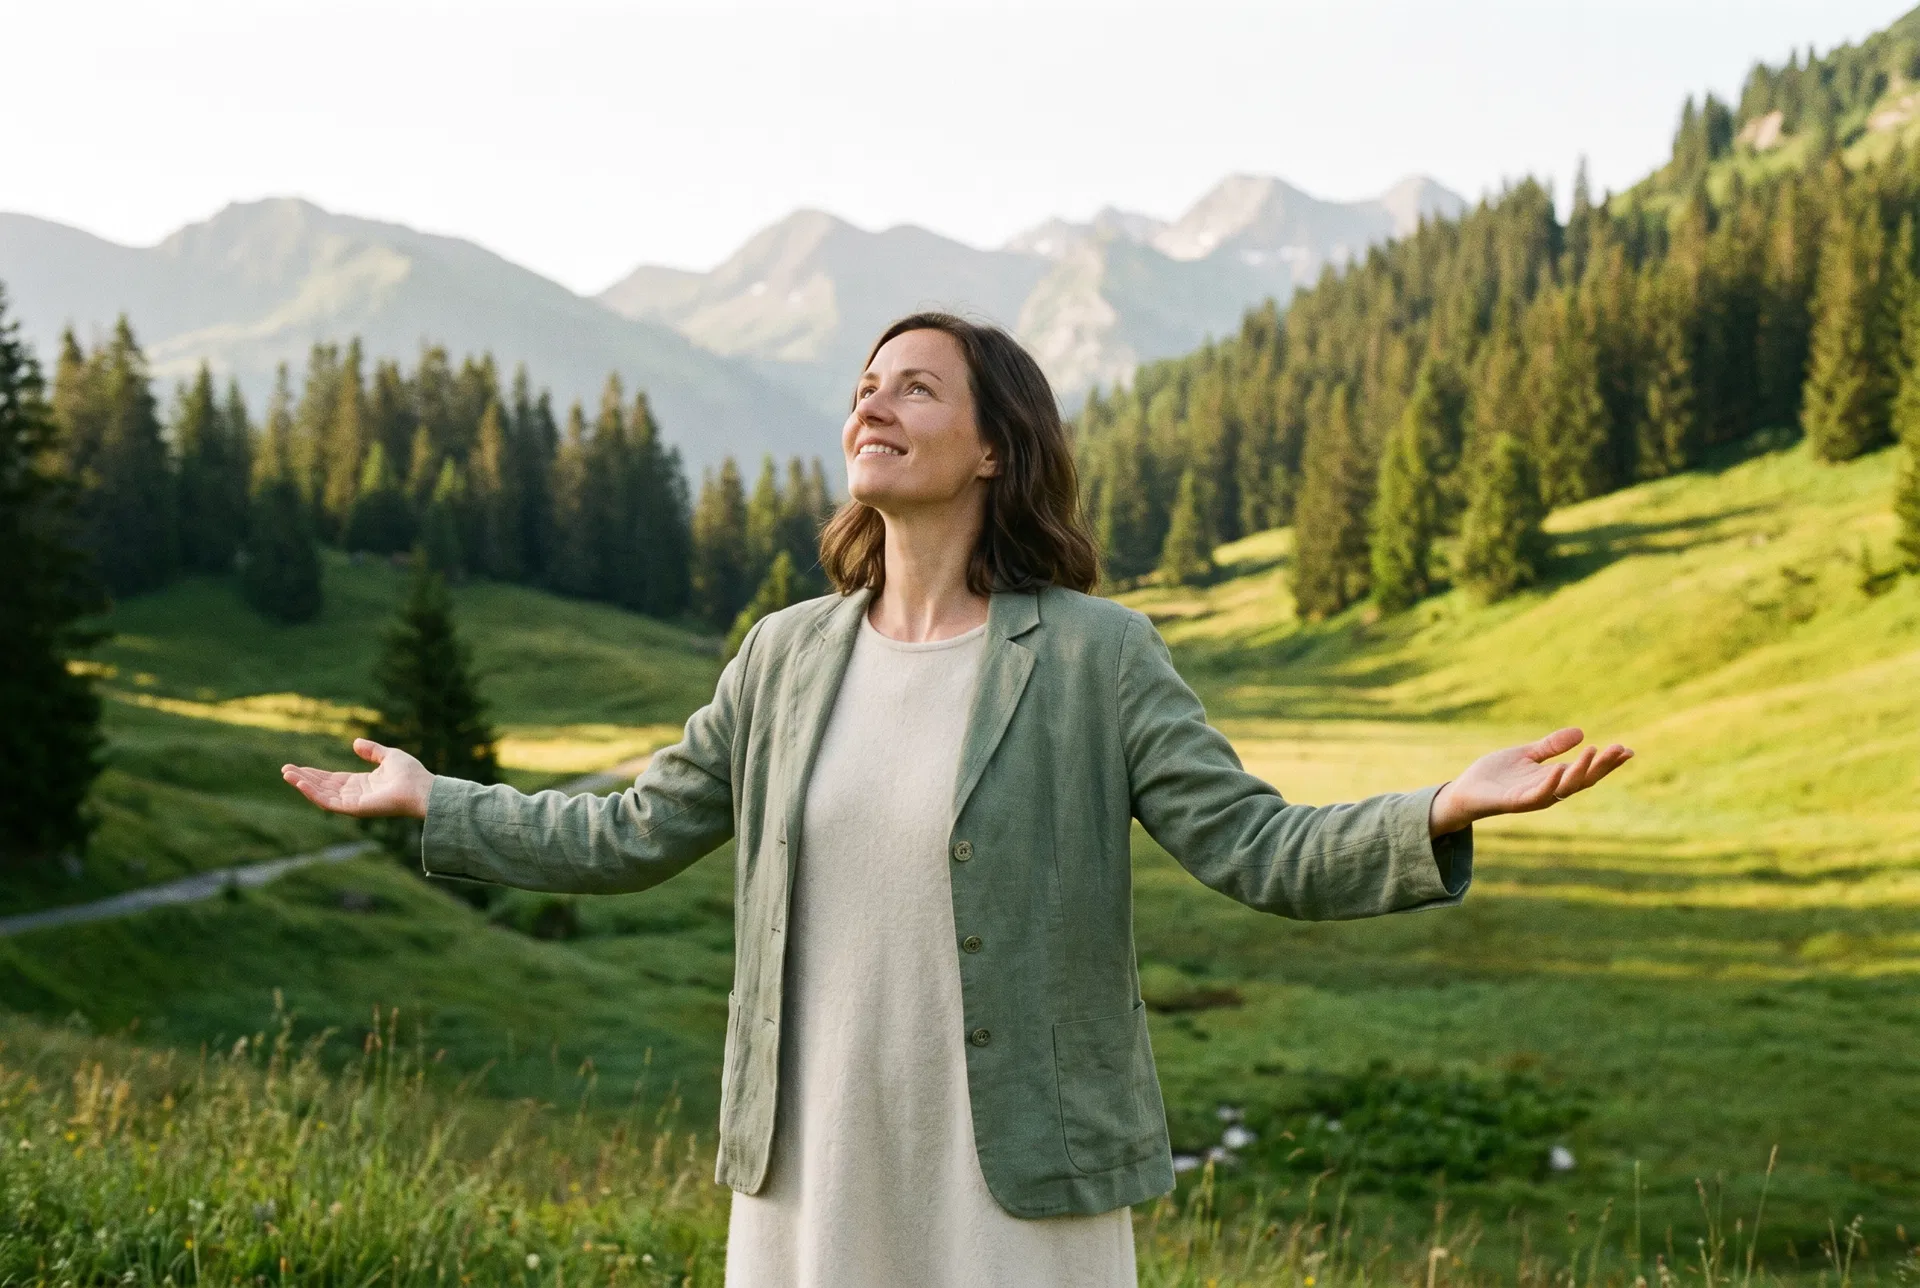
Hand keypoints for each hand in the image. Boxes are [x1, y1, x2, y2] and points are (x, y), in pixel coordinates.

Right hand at [282, 739, 434, 819]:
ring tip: (287, 775)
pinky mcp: (354, 809)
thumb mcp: (389, 756)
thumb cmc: (412, 774)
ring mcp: (353, 803)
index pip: (332, 780)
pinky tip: (300, 783)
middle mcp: (355, 795)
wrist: (423, 788)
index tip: (297, 767)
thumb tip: (355, 743)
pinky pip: (328, 802)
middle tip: (285, 770)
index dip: (314, 774)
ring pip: (322, 795)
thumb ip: (372, 750)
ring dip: (303, 785)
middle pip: (323, 787)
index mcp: (361, 784)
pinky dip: (313, 793)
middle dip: (304, 779)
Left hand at [1429, 727, 1632, 835]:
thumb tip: (1581, 732)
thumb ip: (1551, 746)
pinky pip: (1537, 795)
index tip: (1628, 751)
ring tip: (1595, 751)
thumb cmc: (1495, 775)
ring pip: (1564, 787)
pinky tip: (1561, 770)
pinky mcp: (1515, 802)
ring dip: (1581, 770)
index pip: (1586, 771)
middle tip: (1621, 750)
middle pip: (1583, 780)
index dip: (1607, 763)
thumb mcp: (1526, 754)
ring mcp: (1533, 797)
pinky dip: (1551, 784)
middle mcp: (1548, 790)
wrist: (1464, 791)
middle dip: (1603, 766)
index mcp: (1552, 778)